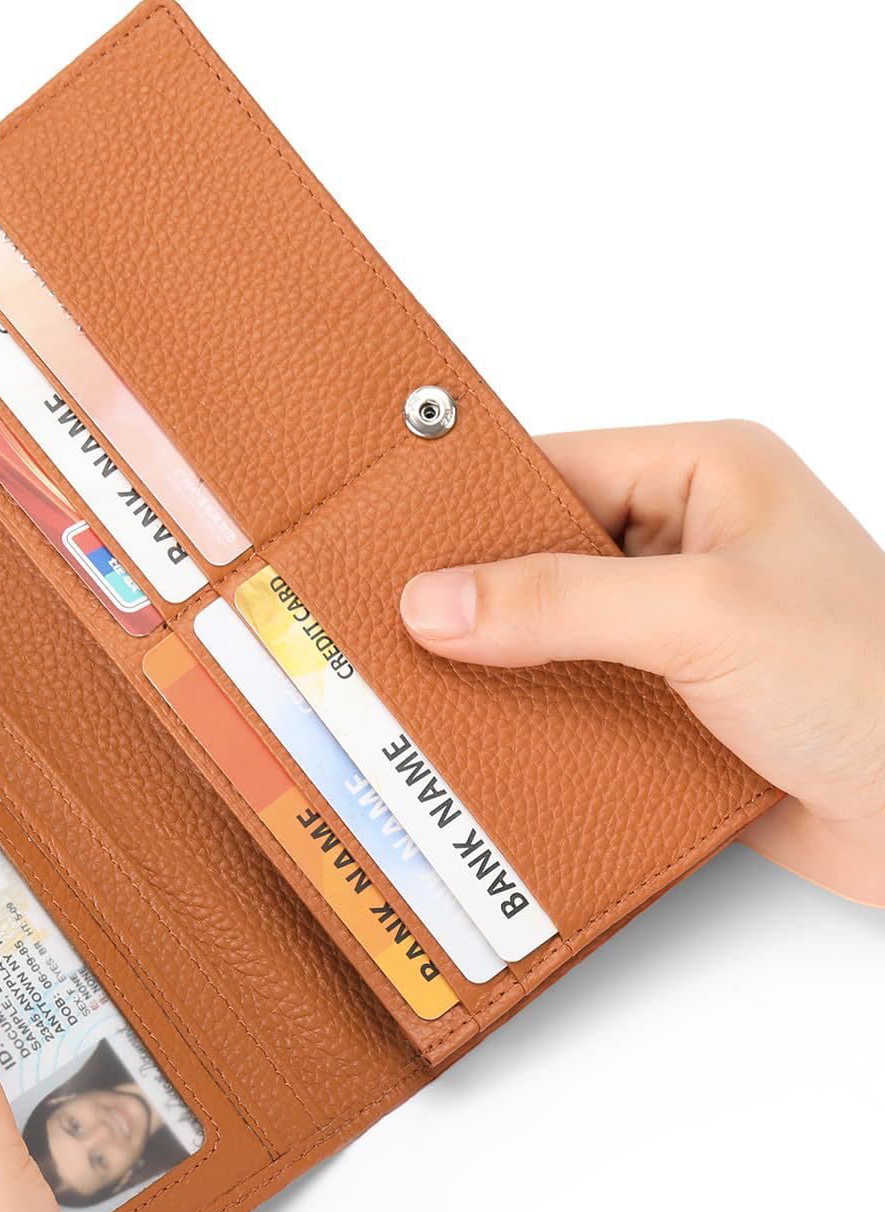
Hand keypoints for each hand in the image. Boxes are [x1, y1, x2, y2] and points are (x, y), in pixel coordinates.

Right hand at [399, 421, 884, 905]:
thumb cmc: (879, 681)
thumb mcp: (708, 616)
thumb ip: (563, 602)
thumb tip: (434, 601)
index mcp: (704, 475)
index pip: (548, 468)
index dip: (465, 507)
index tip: (381, 546)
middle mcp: (683, 545)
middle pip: (534, 556)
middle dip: (466, 598)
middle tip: (377, 627)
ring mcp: (674, 631)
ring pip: (543, 635)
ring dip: (492, 670)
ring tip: (408, 690)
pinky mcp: (668, 707)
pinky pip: (569, 701)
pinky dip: (527, 725)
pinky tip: (478, 743)